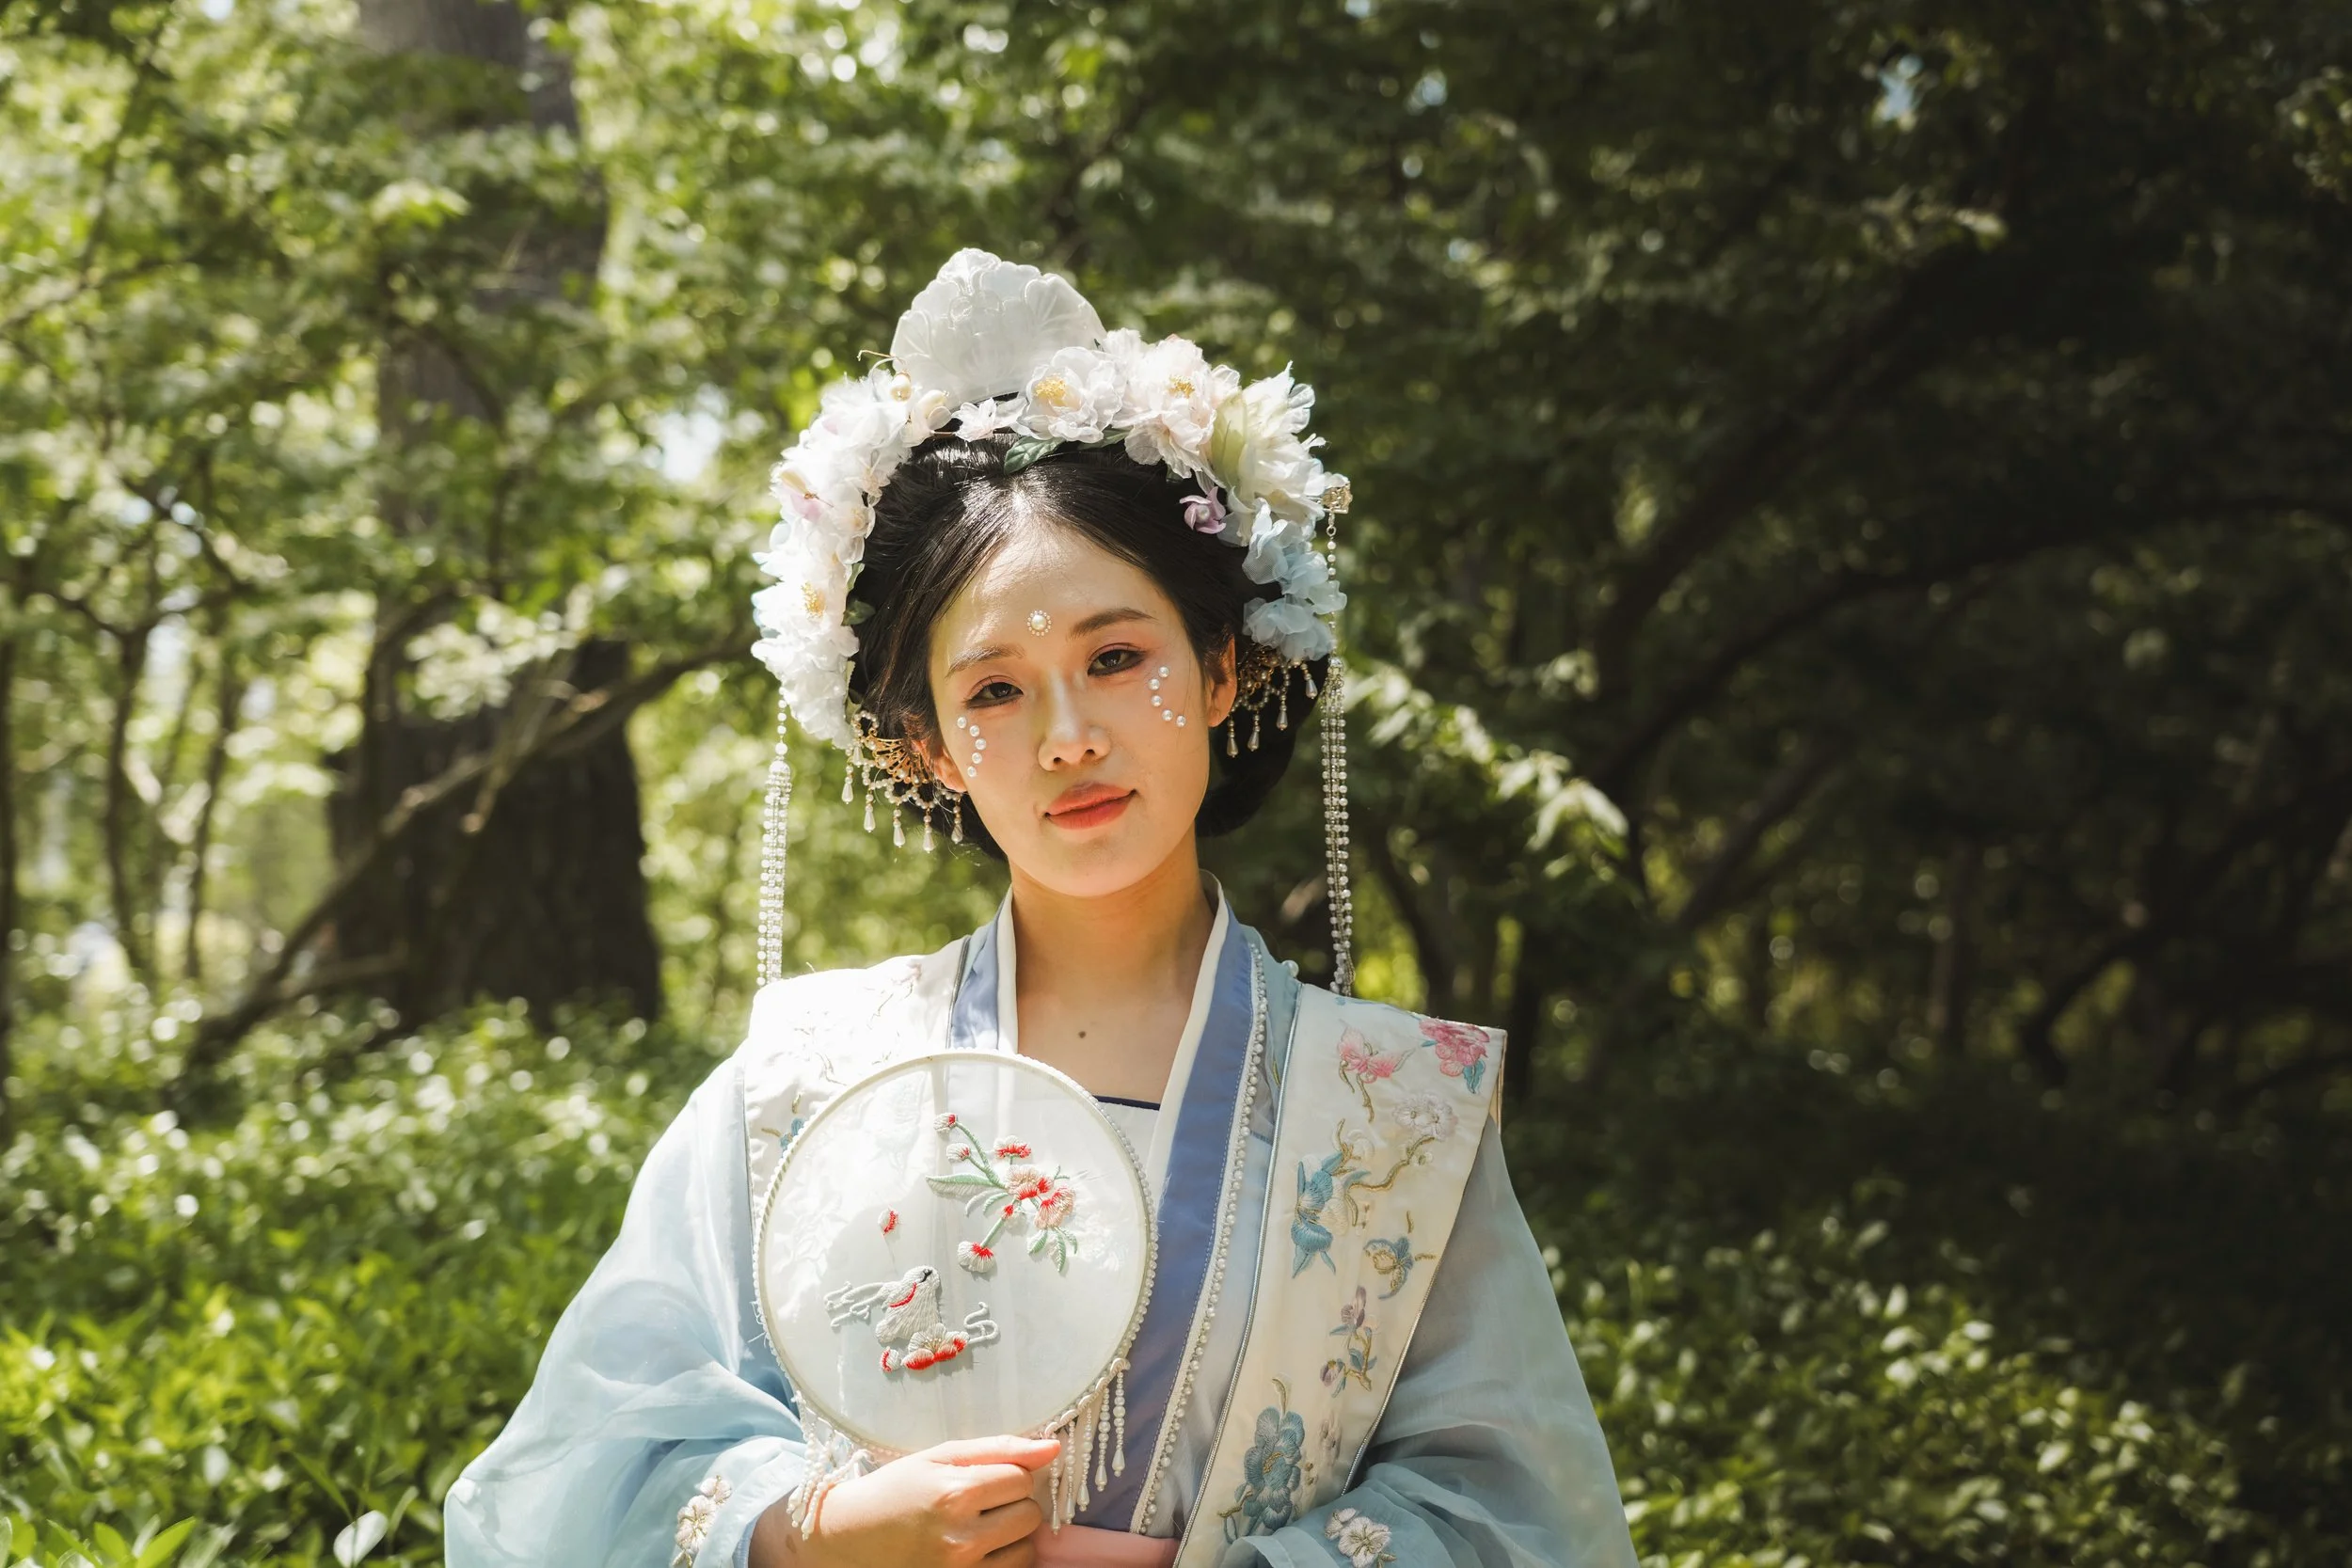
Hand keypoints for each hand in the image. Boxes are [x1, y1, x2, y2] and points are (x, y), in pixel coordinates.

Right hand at [748, 1434, 1060, 1567]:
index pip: (1022, 1478)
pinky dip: (1002, 1562)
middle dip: (1013, 1505)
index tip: (985, 1478)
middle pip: (1030, 1515)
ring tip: (978, 1529)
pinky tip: (977, 1551)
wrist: (851, 1538)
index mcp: (954, 1494)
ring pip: (1026, 1550)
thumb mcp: (939, 1457)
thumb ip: (999, 1448)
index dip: (1008, 1474)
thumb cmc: (896, 1490)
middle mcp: (961, 1538)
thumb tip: (1054, 1446)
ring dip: (1011, 1537)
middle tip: (981, 1504)